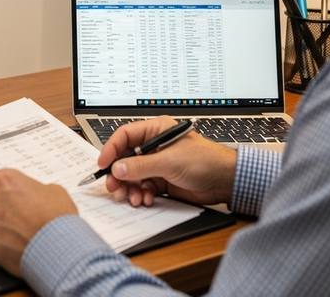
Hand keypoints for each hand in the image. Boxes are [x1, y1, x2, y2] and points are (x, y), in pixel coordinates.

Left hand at [0, 169, 77, 275]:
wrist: (59, 247)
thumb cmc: (57, 218)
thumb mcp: (53, 191)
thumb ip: (34, 191)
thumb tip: (34, 198)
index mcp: (4, 181)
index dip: (9, 190)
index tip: (17, 196)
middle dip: (6, 209)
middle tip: (25, 217)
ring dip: (5, 228)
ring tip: (26, 234)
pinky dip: (6, 245)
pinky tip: (23, 246)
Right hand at [99, 117, 237, 207]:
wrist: (226, 181)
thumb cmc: (206, 161)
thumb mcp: (170, 161)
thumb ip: (141, 165)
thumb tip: (118, 169)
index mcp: (155, 130)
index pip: (124, 135)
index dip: (111, 149)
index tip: (103, 164)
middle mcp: (154, 146)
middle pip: (125, 158)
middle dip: (119, 174)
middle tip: (114, 187)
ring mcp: (157, 164)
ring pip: (132, 175)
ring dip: (130, 187)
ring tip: (132, 197)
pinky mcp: (162, 180)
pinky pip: (143, 186)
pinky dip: (141, 194)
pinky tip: (145, 199)